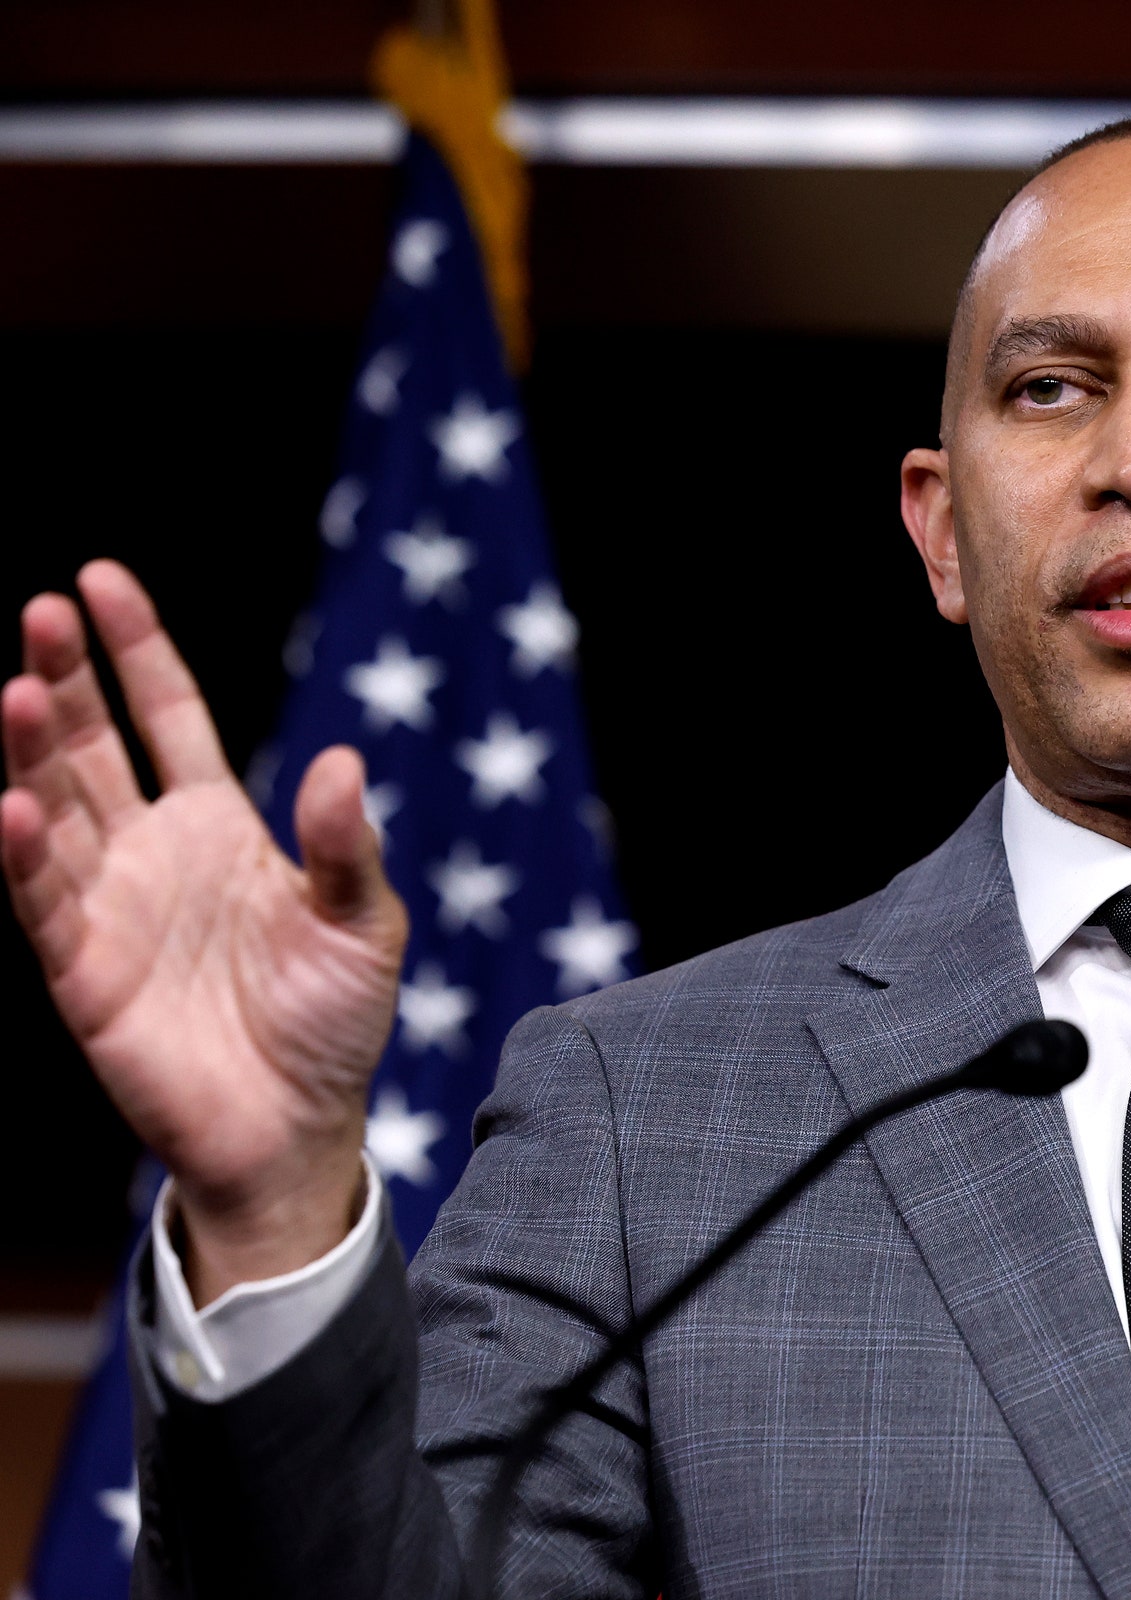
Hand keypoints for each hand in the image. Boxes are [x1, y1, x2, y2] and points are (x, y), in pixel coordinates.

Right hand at [2, 562, 406, 1301]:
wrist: (298, 1126)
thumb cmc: (332, 1021)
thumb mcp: (364, 923)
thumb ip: (347, 846)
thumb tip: (341, 759)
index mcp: (219, 824)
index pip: (166, 715)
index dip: (136, 649)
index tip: (100, 580)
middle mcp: (151, 851)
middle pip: (95, 746)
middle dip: (67, 678)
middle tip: (43, 610)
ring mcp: (110, 906)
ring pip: (58, 808)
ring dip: (36, 752)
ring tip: (20, 686)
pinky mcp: (83, 971)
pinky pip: (45, 904)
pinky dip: (30, 857)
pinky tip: (17, 807)